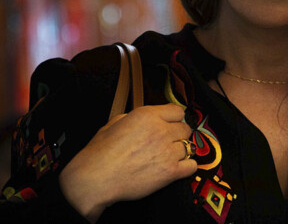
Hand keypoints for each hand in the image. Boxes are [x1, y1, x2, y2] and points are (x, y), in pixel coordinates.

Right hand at [58, 104, 196, 221]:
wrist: (96, 178)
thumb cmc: (100, 153)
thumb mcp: (114, 122)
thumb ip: (135, 117)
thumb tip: (147, 119)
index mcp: (147, 115)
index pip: (177, 110)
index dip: (173, 118)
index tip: (170, 124)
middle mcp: (160, 130)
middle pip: (185, 128)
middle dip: (177, 134)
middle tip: (168, 141)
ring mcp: (167, 151)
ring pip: (189, 146)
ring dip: (180, 151)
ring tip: (168, 156)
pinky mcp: (170, 172)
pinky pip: (191, 166)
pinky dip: (186, 167)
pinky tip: (177, 167)